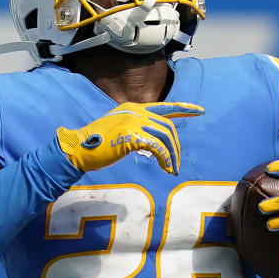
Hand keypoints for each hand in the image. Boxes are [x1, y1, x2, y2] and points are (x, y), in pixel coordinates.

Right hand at [56, 101, 203, 176]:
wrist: (78, 149)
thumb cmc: (96, 145)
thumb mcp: (119, 132)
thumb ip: (135, 131)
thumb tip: (150, 142)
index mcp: (133, 108)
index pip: (164, 106)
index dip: (183, 109)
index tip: (199, 110)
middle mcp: (135, 111)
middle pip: (167, 126)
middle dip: (175, 147)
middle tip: (175, 164)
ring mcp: (133, 121)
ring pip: (165, 136)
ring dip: (172, 156)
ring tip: (171, 170)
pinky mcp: (131, 135)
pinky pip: (157, 147)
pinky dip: (165, 158)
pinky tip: (165, 168)